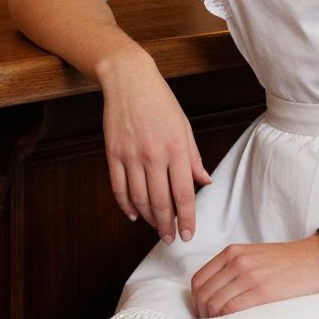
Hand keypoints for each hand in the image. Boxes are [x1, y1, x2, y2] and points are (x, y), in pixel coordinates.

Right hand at [98, 48, 212, 244]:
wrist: (130, 80)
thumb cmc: (161, 101)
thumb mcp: (184, 126)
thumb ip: (194, 158)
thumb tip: (204, 182)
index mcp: (176, 148)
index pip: (183, 193)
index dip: (186, 218)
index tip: (187, 234)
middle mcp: (154, 155)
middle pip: (160, 202)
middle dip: (167, 225)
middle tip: (170, 238)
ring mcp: (131, 156)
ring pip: (139, 199)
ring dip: (149, 219)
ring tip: (156, 227)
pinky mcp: (113, 154)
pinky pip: (119, 188)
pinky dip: (126, 205)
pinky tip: (134, 214)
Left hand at [190, 236, 318, 317]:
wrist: (314, 259)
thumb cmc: (286, 261)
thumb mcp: (253, 256)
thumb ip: (232, 269)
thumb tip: (213, 293)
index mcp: (233, 251)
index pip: (199, 279)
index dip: (196, 300)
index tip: (203, 311)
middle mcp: (237, 261)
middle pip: (203, 293)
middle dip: (201, 313)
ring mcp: (248, 275)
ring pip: (214, 303)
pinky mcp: (262, 291)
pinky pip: (231, 309)